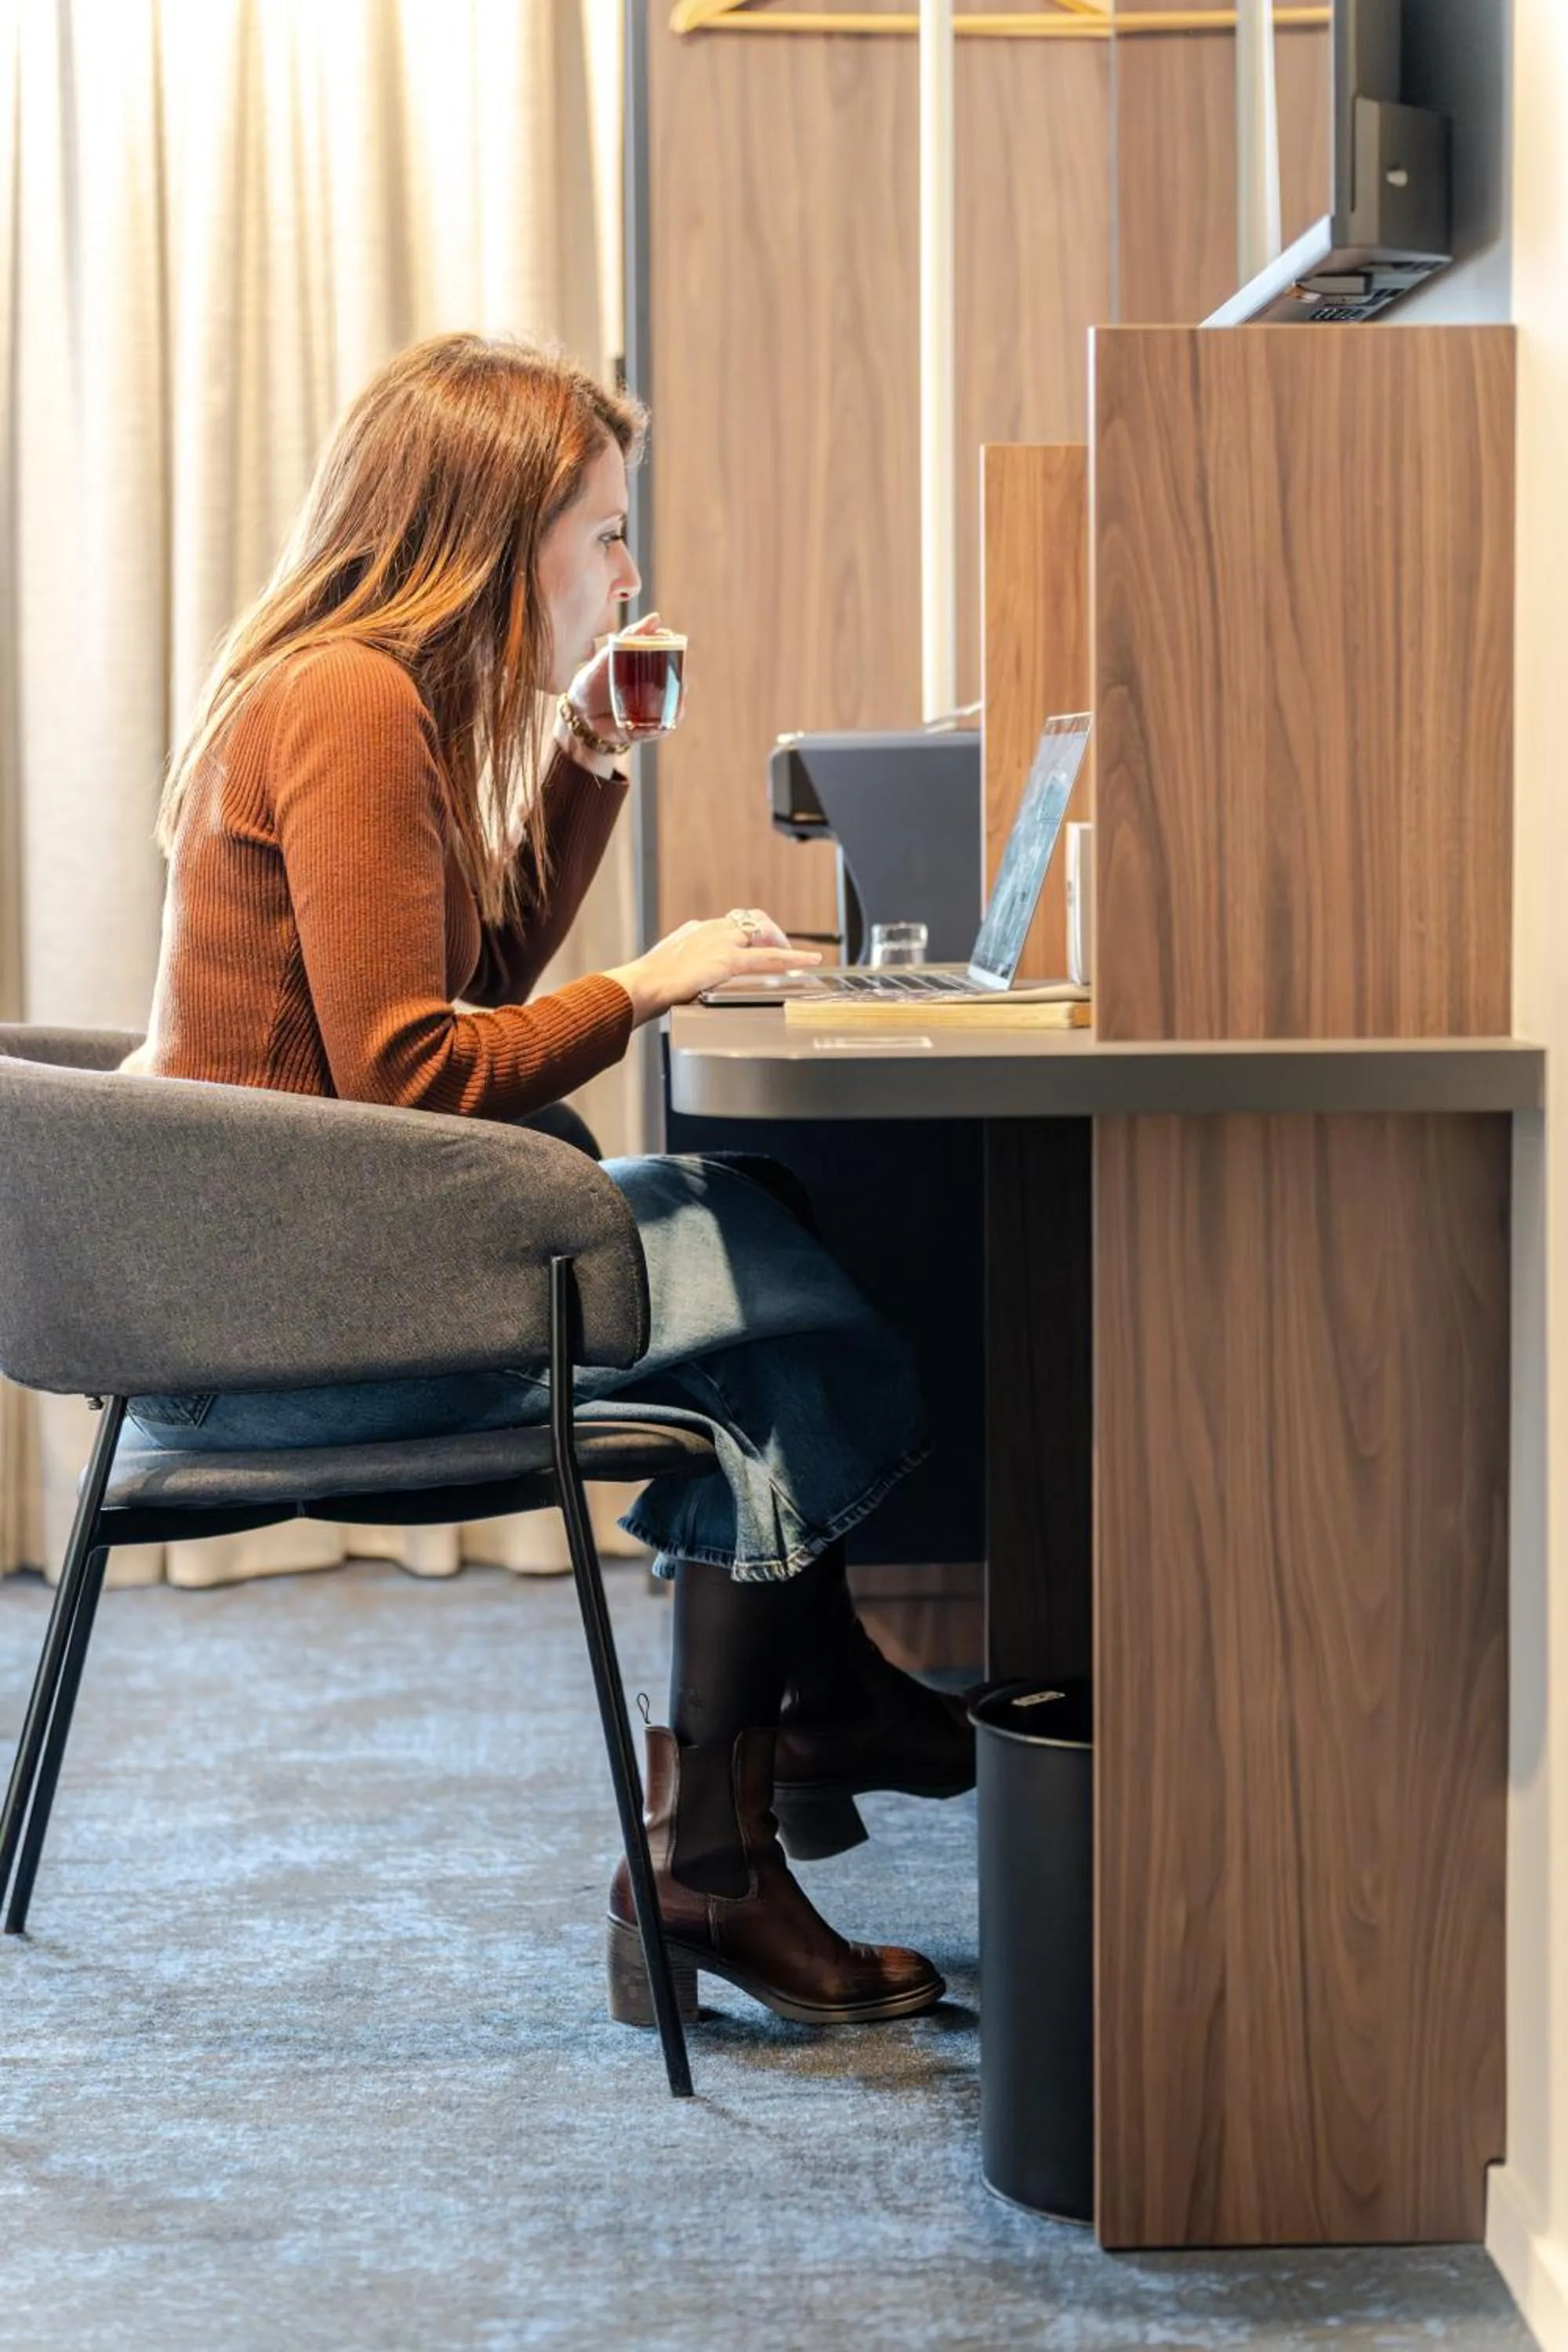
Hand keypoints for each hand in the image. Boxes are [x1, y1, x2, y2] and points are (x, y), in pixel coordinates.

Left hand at [565, 609, 685, 746]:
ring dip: (676, 706)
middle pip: (678, 684)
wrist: (578, 715)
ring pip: (675, 708)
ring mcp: (651, 711)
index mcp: (647, 670)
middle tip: (673, 676)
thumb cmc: (592, 682)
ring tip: (669, 702)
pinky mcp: (646, 730)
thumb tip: (656, 618)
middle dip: (680, 681)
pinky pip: (663, 728)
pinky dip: (663, 726)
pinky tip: (658, 724)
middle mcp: (653, 690)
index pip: (671, 660)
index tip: (672, 645)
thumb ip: (630, 635)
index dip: (676, 654)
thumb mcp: (607, 655)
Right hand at [606, 911, 818, 1024]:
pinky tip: (810, 961)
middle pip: (753, 921)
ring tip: (800, 959)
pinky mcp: (728, 959)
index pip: (733, 924)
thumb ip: (684, 964)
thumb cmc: (648, 984)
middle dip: (772, 934)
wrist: (642, 985)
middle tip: (784, 951)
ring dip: (784, 945)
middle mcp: (712, 929)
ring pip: (764, 935)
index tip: (761, 942)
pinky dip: (794, 958)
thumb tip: (686, 976)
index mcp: (698, 930)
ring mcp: (722, 942)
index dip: (753, 932)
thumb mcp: (668, 966)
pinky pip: (769, 957)